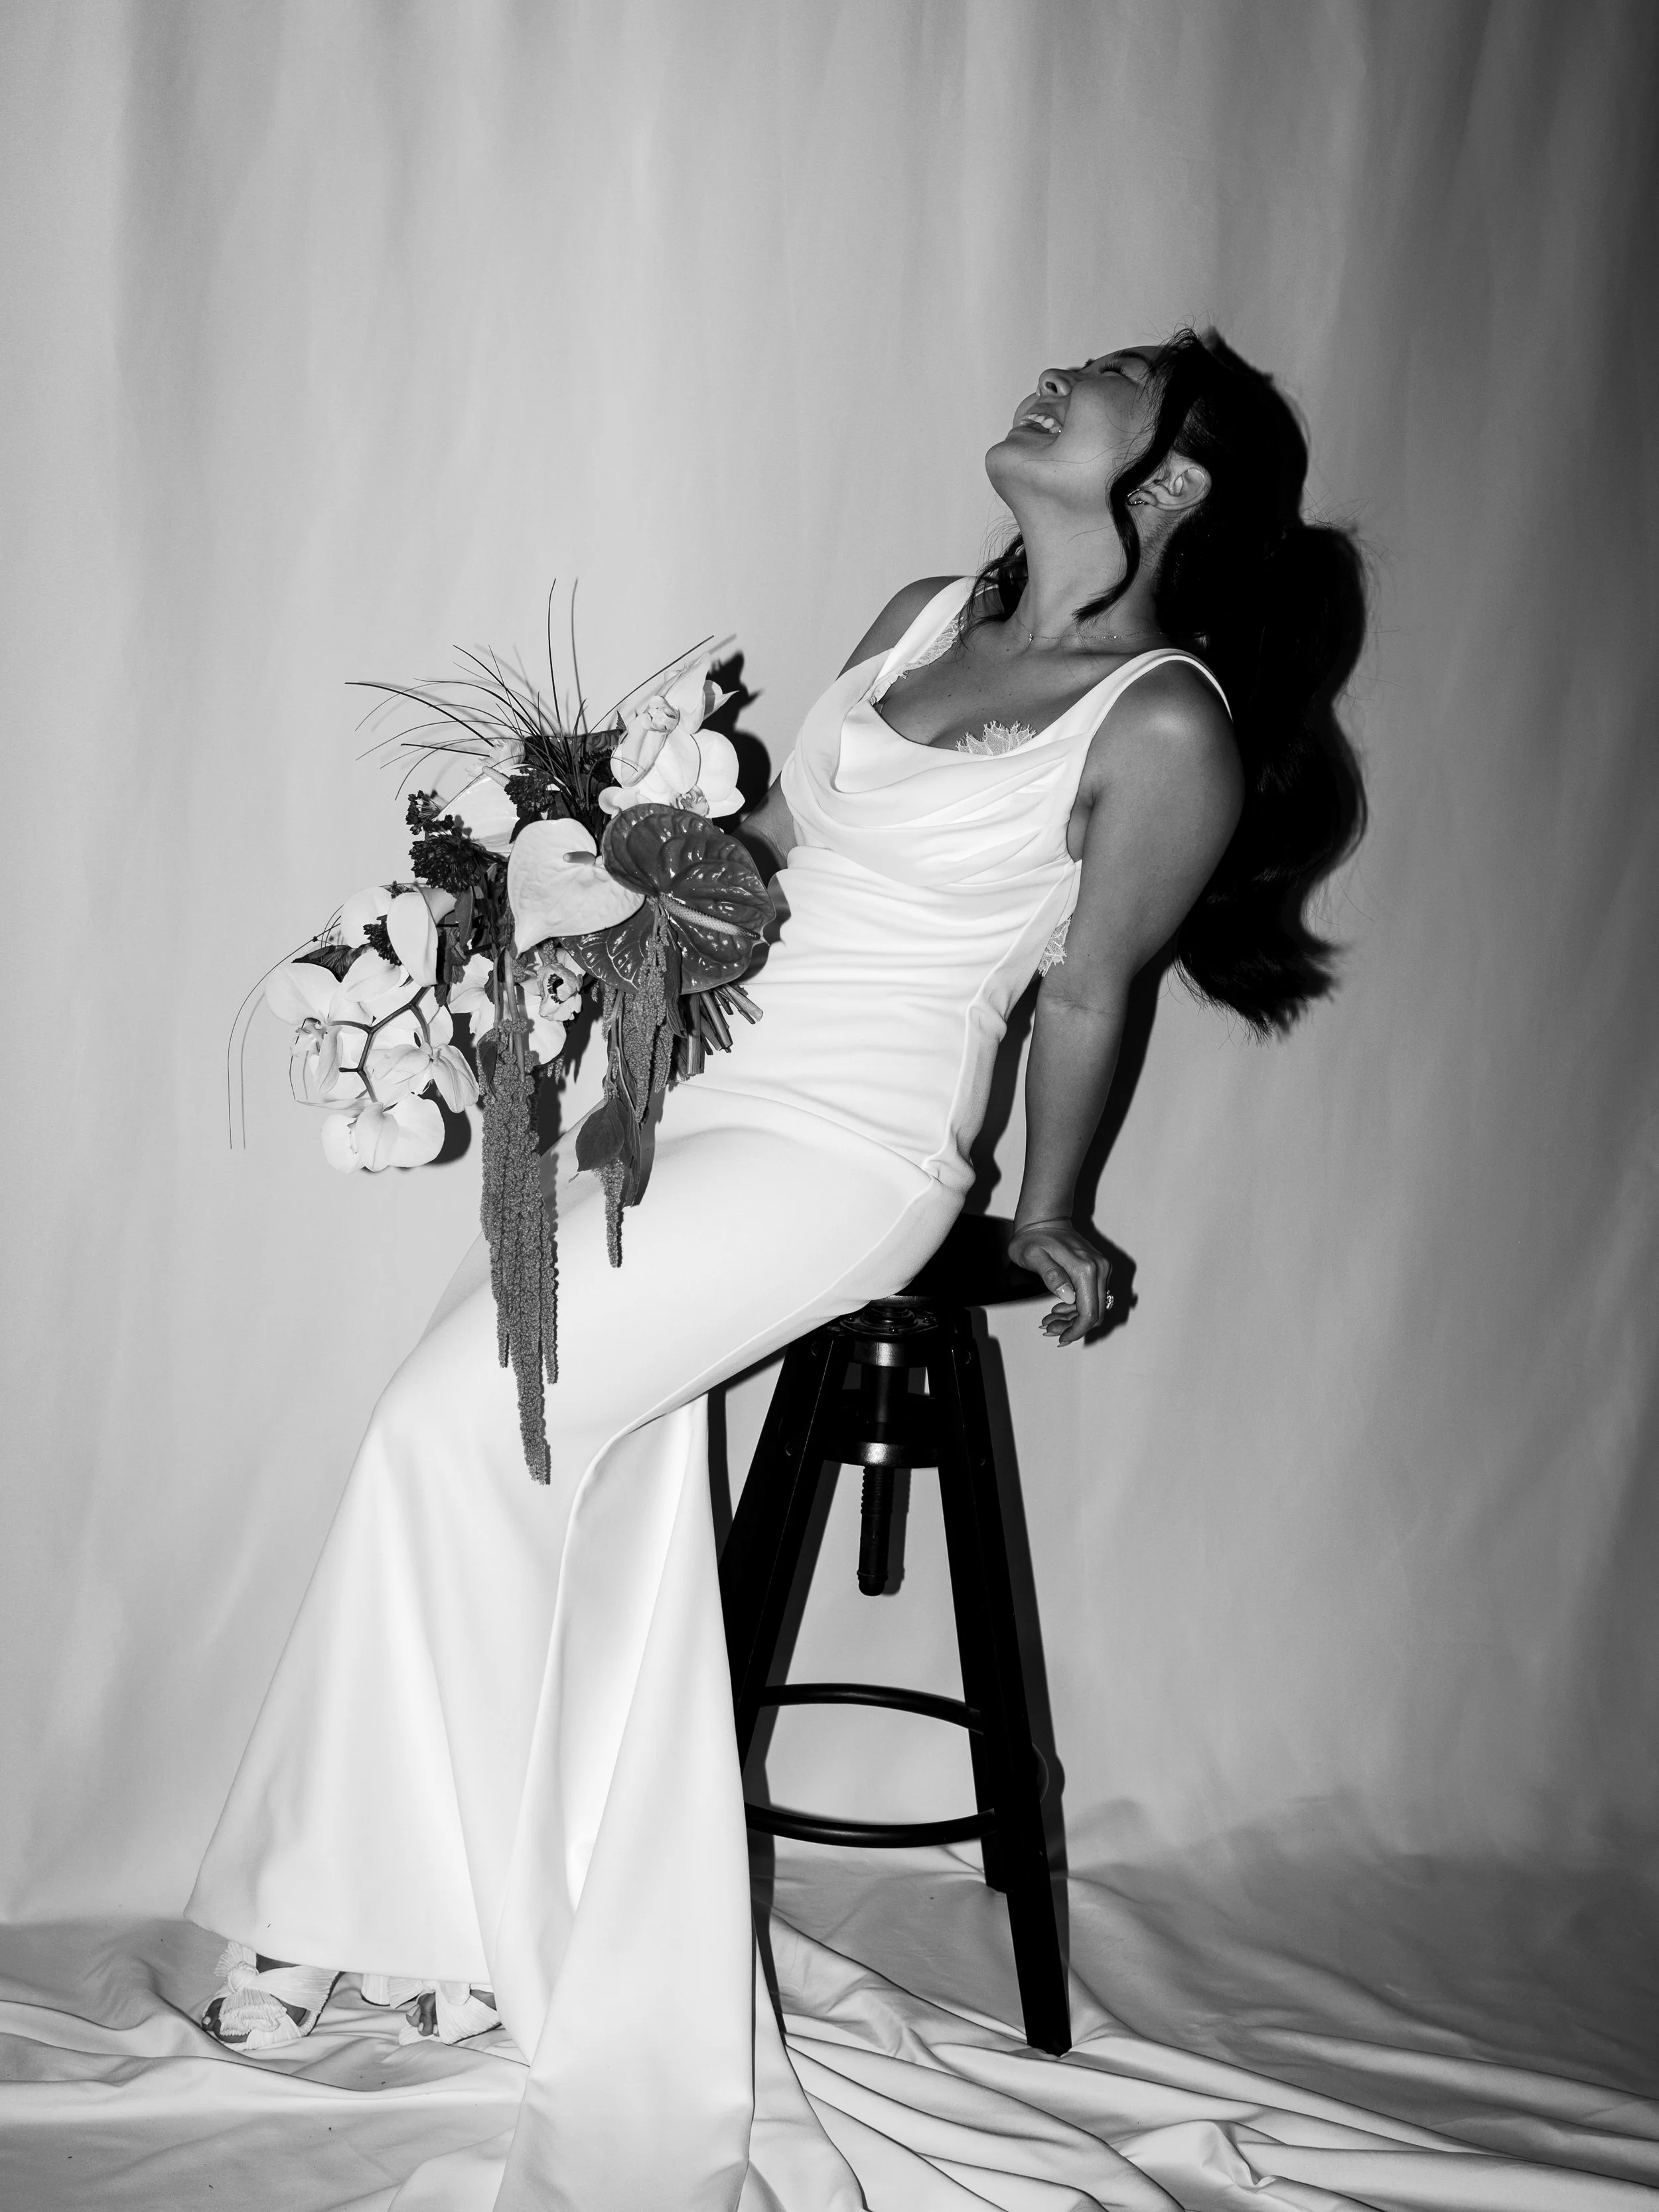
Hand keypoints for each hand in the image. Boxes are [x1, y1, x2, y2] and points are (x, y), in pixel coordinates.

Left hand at [1008, 1217, 1112, 1346]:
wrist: (1044, 1220)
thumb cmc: (1034, 1237)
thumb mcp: (1033, 1256)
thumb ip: (1051, 1276)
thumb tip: (1068, 1296)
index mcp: (1085, 1268)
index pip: (1090, 1311)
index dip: (1077, 1330)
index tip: (1062, 1338)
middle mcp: (1099, 1269)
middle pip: (1096, 1312)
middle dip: (1074, 1326)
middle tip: (1050, 1329)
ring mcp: (1100, 1268)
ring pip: (1095, 1306)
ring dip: (1073, 1318)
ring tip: (1049, 1320)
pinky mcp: (1097, 1269)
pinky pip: (1092, 1296)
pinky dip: (1076, 1307)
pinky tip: (1058, 1308)